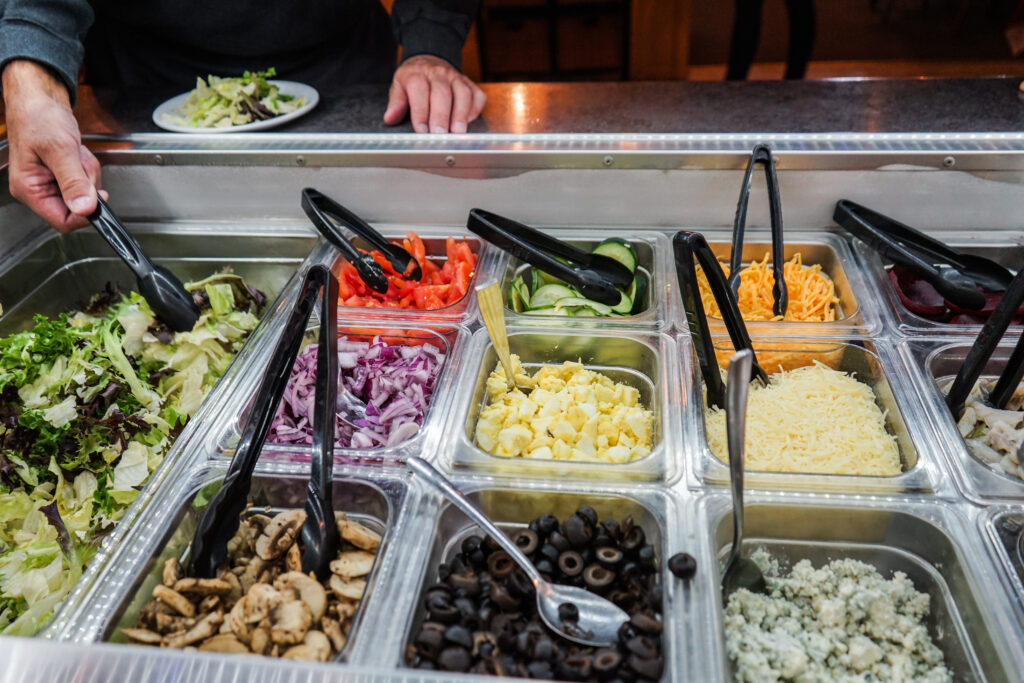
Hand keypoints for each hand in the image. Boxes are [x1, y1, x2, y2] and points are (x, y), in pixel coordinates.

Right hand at [2, 60, 105, 232]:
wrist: (40, 99)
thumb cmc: (39, 118)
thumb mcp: (60, 149)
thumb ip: (73, 181)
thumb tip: (85, 208)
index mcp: (30, 190)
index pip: (63, 222)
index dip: (85, 214)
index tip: (98, 197)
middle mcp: (39, 190)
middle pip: (78, 207)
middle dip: (87, 184)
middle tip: (80, 162)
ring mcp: (51, 183)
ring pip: (85, 193)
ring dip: (88, 172)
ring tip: (76, 152)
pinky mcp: (62, 175)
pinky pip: (85, 180)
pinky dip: (86, 167)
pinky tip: (77, 152)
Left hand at [383, 54, 485, 133]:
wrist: (430, 59)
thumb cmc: (414, 78)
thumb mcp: (399, 86)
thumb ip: (396, 102)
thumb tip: (390, 118)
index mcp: (417, 73)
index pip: (419, 90)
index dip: (421, 112)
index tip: (421, 130)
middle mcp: (439, 73)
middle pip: (442, 93)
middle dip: (441, 116)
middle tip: (440, 134)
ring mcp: (456, 77)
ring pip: (462, 93)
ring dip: (460, 114)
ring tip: (457, 132)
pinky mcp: (470, 83)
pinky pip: (476, 96)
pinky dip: (474, 110)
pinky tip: (467, 122)